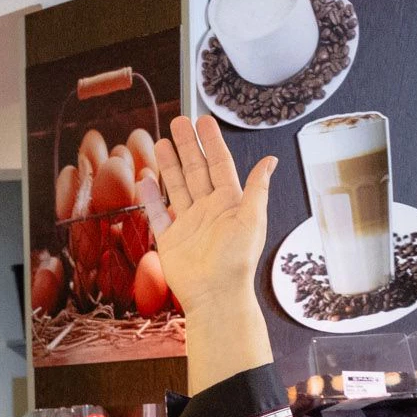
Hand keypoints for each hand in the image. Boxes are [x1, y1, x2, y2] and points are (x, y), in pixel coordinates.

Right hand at [143, 113, 277, 320]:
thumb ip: (257, 189)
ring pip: (176, 187)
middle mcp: (208, 209)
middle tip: (179, 122)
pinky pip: (158, 214)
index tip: (204, 121)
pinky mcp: (170, 240)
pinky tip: (146, 179)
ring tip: (161, 143)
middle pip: (196, 170)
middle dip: (187, 146)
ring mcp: (188, 223)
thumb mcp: (253, 219)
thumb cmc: (237, 260)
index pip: (219, 164)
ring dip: (169, 165)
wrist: (215, 295)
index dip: (211, 142)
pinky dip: (151, 197)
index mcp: (230, 202)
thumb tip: (270, 161)